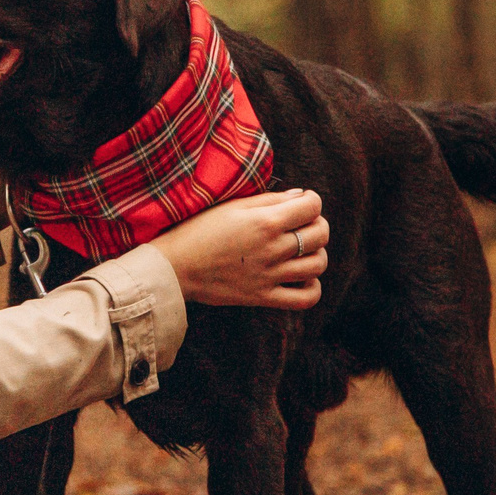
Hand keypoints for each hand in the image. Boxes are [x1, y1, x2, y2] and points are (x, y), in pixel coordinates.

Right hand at [149, 188, 327, 308]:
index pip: (312, 207)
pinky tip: (302, 276)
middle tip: (303, 223)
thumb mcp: (231, 206)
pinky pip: (305, 298)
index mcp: (264, 222)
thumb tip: (300, 196)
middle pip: (320, 234)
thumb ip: (268, 200)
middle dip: (318, 224)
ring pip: (318, 264)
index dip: (312, 200)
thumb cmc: (198, 231)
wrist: (175, 268)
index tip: (302, 202)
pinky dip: (312, 287)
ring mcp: (270, 276)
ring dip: (316, 253)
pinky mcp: (264, 297)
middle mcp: (272, 249)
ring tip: (302, 249)